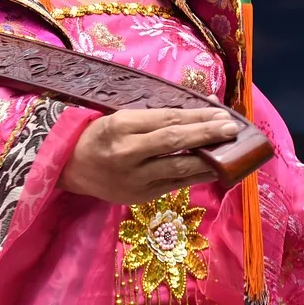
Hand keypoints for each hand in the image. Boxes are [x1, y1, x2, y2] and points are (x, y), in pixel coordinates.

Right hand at [59, 107, 239, 203]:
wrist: (71, 168)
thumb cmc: (98, 135)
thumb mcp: (120, 116)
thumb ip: (157, 114)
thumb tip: (200, 107)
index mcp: (120, 125)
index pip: (166, 119)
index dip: (197, 116)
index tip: (221, 112)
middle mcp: (127, 153)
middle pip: (175, 141)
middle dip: (207, 134)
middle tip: (232, 127)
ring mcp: (134, 178)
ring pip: (179, 167)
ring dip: (209, 158)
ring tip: (232, 149)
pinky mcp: (140, 197)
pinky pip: (175, 184)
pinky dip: (197, 176)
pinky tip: (215, 168)